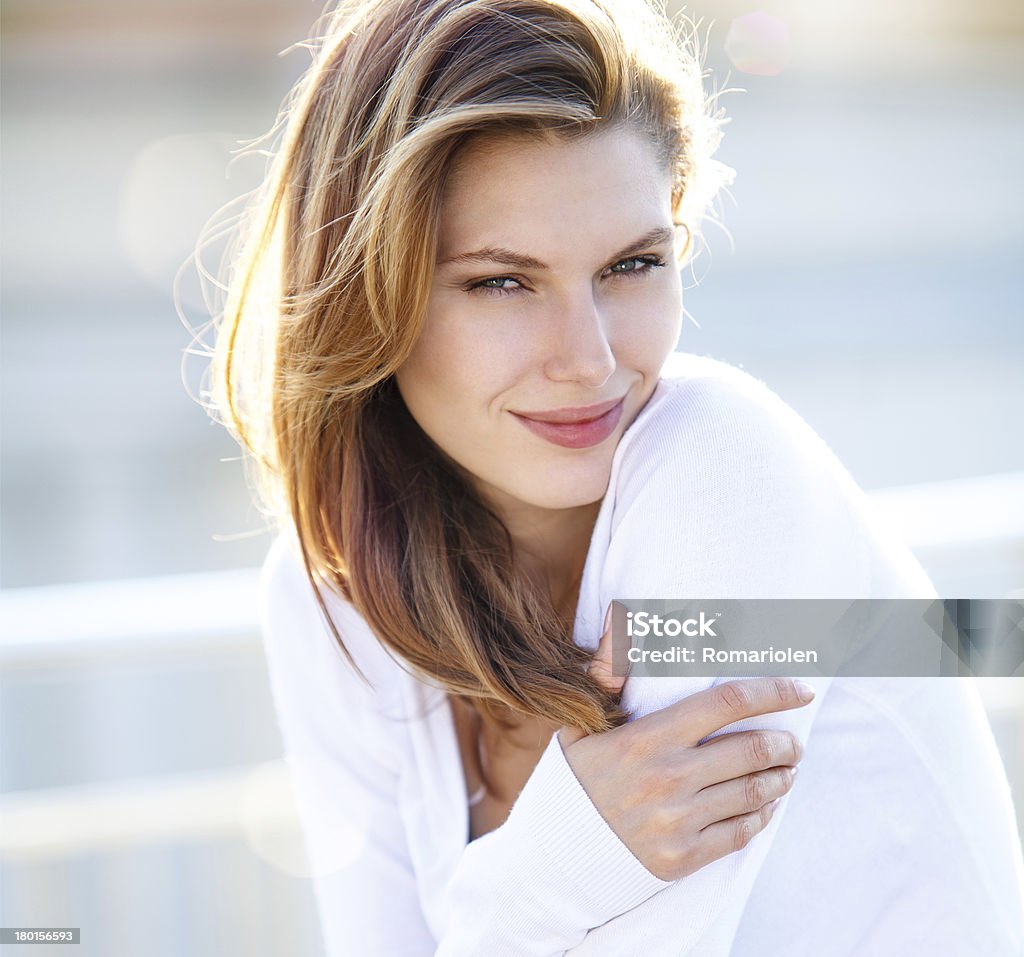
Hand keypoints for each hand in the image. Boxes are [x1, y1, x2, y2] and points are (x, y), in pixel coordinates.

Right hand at [560, 602, 810, 881]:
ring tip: (786, 771)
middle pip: (752, 750)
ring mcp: (677, 820)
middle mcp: (667, 777)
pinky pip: (741, 832)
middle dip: (785, 744)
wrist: (557, 850)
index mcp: (647, 737)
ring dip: (780, 779)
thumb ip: (609, 669)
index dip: (771, 692)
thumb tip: (619, 615)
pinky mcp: (683, 857)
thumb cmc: (577, 777)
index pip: (726, 703)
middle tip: (794, 742)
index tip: (799, 690)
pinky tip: (765, 805)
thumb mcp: (584, 720)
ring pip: (754, 793)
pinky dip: (762, 815)